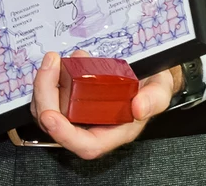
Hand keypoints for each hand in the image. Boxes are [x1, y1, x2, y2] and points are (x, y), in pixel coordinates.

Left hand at [28, 49, 182, 159]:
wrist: (148, 76)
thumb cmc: (152, 88)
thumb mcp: (161, 90)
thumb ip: (154, 100)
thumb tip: (139, 108)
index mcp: (114, 132)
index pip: (85, 144)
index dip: (64, 134)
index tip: (51, 116)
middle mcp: (93, 126)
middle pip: (58, 125)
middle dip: (46, 97)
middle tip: (49, 67)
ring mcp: (80, 113)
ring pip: (49, 110)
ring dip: (44, 85)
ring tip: (55, 60)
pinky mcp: (72, 98)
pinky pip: (52, 96)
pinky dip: (49, 78)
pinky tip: (60, 61)